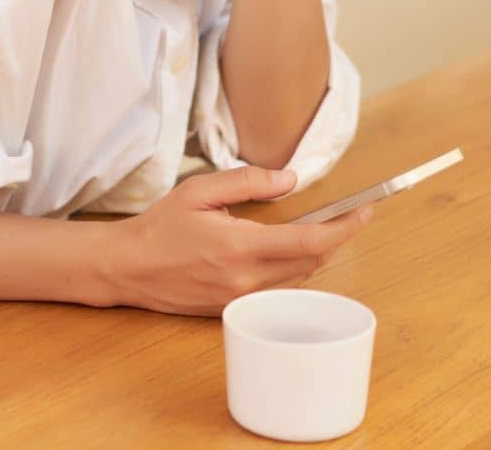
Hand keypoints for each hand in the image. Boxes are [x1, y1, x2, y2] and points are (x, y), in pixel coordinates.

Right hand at [103, 165, 371, 316]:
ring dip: (314, 255)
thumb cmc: (159, 227)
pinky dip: (292, 270)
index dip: (344, 228)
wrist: (127, 268)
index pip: (310, 241)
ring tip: (317, 230)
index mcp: (240, 247)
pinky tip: (285, 253)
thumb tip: (289, 180)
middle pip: (312, 262)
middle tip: (345, 216)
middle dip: (335, 239)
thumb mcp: (198, 191)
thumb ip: (246, 182)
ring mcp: (242, 300)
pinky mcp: (234, 310)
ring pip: (299, 280)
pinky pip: (278, 291)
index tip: (363, 212)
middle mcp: (247, 279)